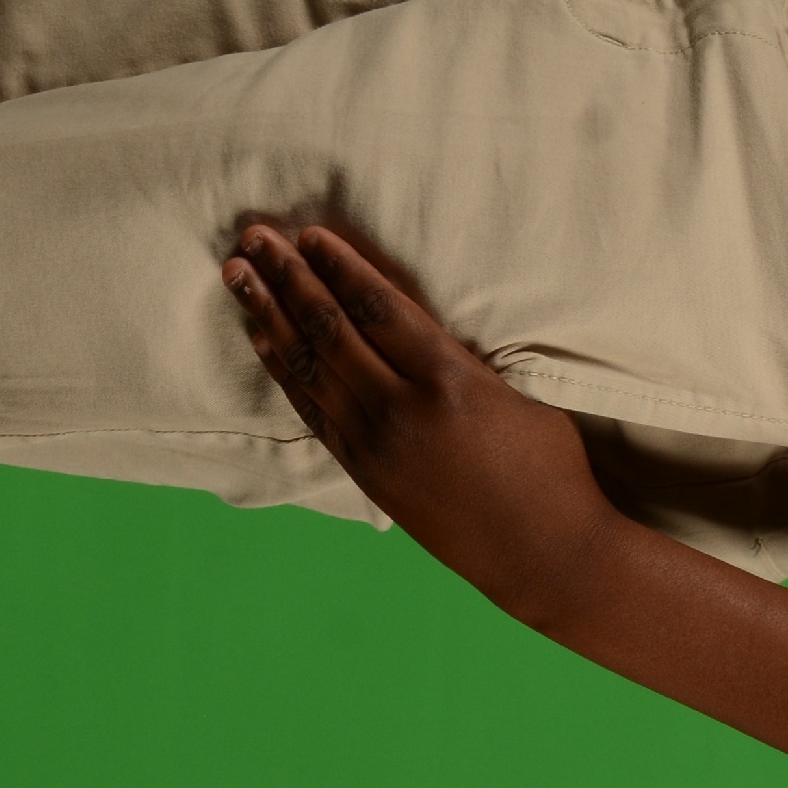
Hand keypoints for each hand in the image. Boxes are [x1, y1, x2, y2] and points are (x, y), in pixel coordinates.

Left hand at [223, 223, 617, 587]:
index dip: (340, 267)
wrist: (541, 553)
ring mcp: (376, 444)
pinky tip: (262, 337)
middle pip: (330, 329)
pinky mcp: (364, 472)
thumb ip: (460, 360)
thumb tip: (411, 330)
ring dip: (267, 314)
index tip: (308, 234)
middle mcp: (402, 409)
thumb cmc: (549, 469)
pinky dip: (282, 368)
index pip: (378, 309)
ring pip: (308, 366)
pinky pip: (311, 408)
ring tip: (238, 274)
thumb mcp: (516, 395)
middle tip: (254, 236)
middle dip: (288, 277)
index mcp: (450, 380)